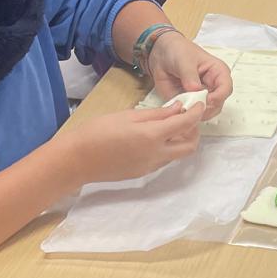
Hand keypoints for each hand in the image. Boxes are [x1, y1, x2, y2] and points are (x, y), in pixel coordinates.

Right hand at [57, 104, 204, 185]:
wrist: (77, 159)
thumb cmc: (98, 131)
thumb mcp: (128, 116)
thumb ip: (157, 114)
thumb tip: (178, 108)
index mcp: (153, 136)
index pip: (186, 124)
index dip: (196, 113)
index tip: (199, 104)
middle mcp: (157, 155)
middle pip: (190, 146)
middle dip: (194, 131)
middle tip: (186, 117)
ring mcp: (150, 167)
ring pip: (177, 155)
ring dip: (181, 140)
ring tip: (169, 126)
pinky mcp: (142, 173)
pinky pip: (164, 160)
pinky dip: (167, 148)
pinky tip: (154, 138)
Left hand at [146, 32, 233, 112]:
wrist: (161, 54)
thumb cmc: (178, 51)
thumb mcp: (184, 60)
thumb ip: (189, 75)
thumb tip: (195, 89)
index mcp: (218, 72)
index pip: (226, 88)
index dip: (219, 96)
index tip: (207, 100)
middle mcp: (212, 86)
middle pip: (218, 104)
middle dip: (206, 108)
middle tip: (192, 106)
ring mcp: (201, 96)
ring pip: (206, 112)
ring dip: (195, 112)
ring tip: (183, 106)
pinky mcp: (190, 102)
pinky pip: (191, 113)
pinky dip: (185, 114)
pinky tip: (178, 108)